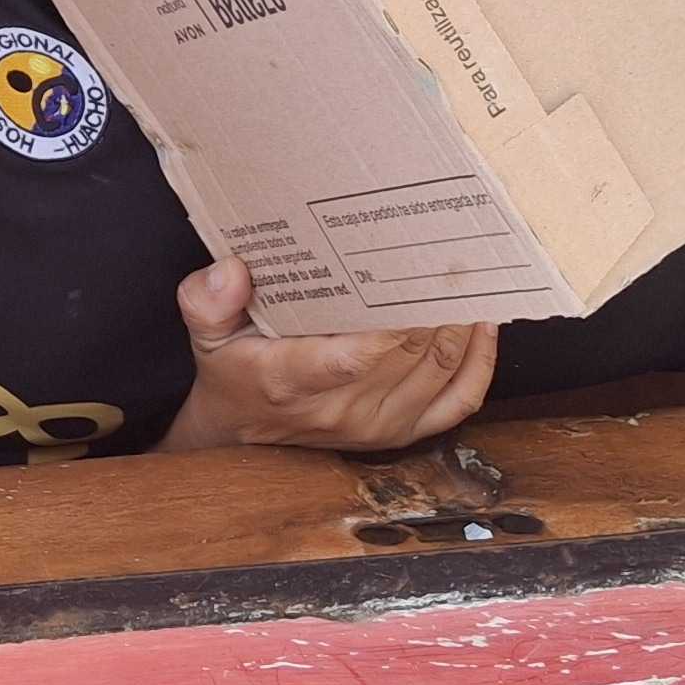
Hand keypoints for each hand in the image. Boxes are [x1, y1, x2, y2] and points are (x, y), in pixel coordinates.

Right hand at [159, 257, 496, 452]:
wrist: (239, 433)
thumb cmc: (232, 369)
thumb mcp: (204, 332)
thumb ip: (206, 300)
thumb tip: (232, 271)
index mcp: (292, 380)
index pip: (358, 355)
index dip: (399, 318)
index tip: (418, 269)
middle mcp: (342, 410)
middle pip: (413, 353)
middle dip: (439, 301)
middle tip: (454, 251)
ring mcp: (377, 425)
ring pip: (441, 370)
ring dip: (461, 323)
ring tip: (469, 277)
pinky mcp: (401, 433)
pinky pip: (458, 401)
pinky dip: (478, 363)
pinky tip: (480, 325)